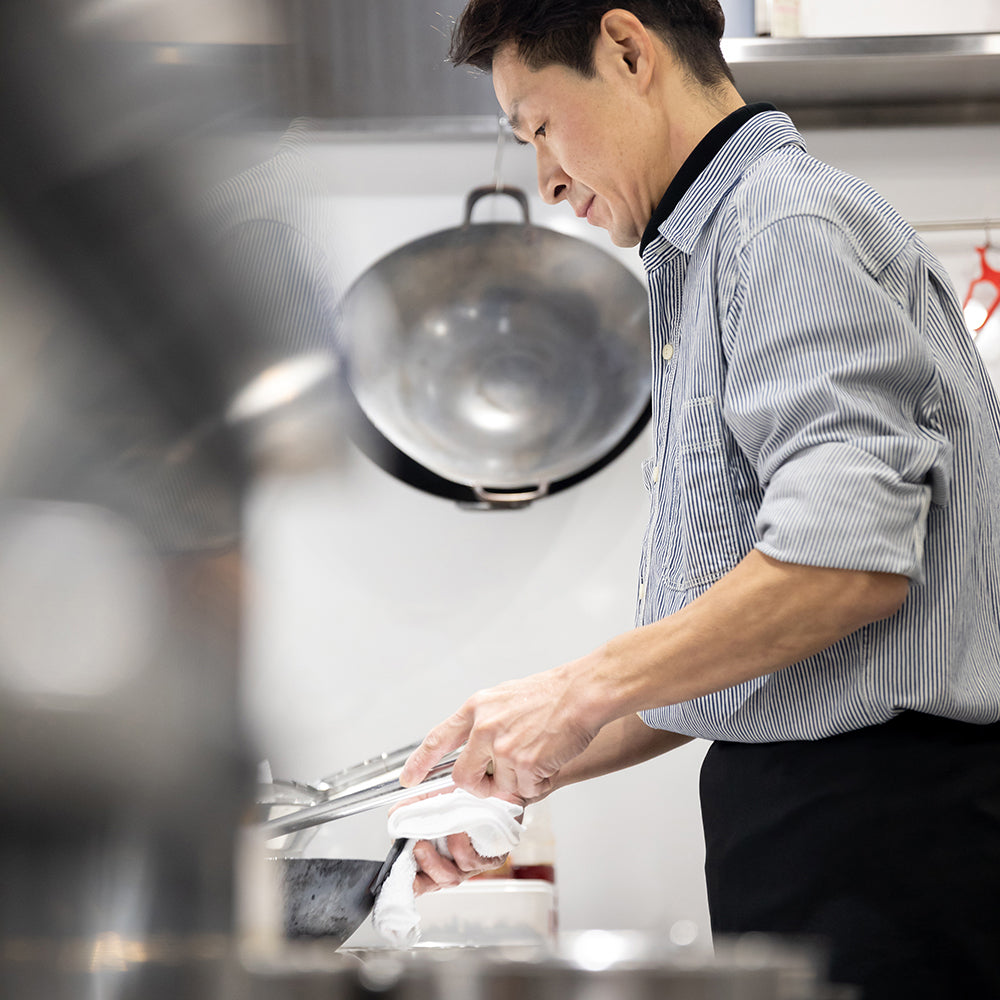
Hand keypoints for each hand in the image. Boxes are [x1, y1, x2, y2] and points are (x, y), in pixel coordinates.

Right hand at [388, 787, 511, 895]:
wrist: (495, 785)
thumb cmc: (463, 796)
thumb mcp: (431, 799)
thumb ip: (410, 808)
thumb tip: (393, 816)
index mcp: (437, 856)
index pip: (421, 881)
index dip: (410, 884)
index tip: (402, 879)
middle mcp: (455, 864)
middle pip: (438, 882)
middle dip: (426, 866)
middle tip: (419, 847)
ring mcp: (474, 863)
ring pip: (455, 875)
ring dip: (443, 857)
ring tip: (440, 834)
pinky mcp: (493, 856)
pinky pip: (476, 860)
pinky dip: (464, 846)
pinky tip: (461, 830)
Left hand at [398, 661, 604, 802]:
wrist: (580, 694)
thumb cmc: (550, 695)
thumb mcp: (504, 698)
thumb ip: (486, 723)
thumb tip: (477, 752)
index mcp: (477, 708)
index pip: (438, 738)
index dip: (419, 762)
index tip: (408, 779)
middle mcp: (484, 728)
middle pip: (463, 778)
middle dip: (479, 787)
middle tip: (497, 782)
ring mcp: (503, 748)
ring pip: (499, 789)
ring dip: (518, 783)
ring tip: (538, 758)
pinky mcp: (525, 764)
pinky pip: (525, 791)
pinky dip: (538, 784)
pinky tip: (549, 761)